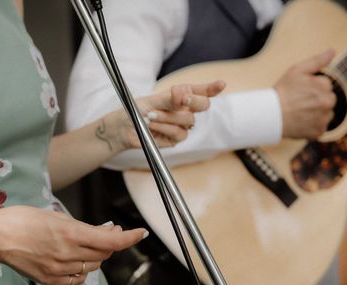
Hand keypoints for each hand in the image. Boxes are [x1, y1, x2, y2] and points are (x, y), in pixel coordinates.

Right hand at [0, 206, 146, 284]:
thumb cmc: (23, 220)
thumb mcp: (57, 216)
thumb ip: (84, 227)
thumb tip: (106, 232)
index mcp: (72, 234)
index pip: (112, 242)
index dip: (130, 238)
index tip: (141, 234)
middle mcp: (69, 254)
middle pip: (104, 255)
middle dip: (110, 243)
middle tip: (108, 232)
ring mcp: (60, 270)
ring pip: (92, 268)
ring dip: (96, 256)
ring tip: (87, 244)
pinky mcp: (51, 280)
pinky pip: (77, 280)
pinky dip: (82, 270)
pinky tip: (76, 260)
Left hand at [108, 80, 225, 150]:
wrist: (124, 128)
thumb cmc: (137, 110)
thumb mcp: (152, 100)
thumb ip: (170, 98)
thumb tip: (184, 95)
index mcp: (182, 95)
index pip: (202, 91)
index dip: (213, 88)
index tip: (222, 84)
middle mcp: (185, 109)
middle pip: (203, 105)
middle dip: (194, 101)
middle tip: (182, 99)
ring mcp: (182, 125)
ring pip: (188, 120)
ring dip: (169, 117)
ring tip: (151, 116)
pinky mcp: (176, 139)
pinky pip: (179, 134)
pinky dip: (165, 129)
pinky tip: (153, 126)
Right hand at [274, 50, 336, 139]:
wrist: (271, 116)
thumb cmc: (283, 92)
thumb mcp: (297, 70)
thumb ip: (317, 61)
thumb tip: (332, 51)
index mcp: (325, 88)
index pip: (326, 84)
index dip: (312, 86)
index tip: (300, 90)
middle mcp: (327, 104)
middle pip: (328, 100)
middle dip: (317, 99)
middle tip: (300, 102)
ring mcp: (323, 119)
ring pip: (325, 114)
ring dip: (316, 113)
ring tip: (300, 112)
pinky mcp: (318, 132)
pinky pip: (319, 127)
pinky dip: (312, 126)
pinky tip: (301, 122)